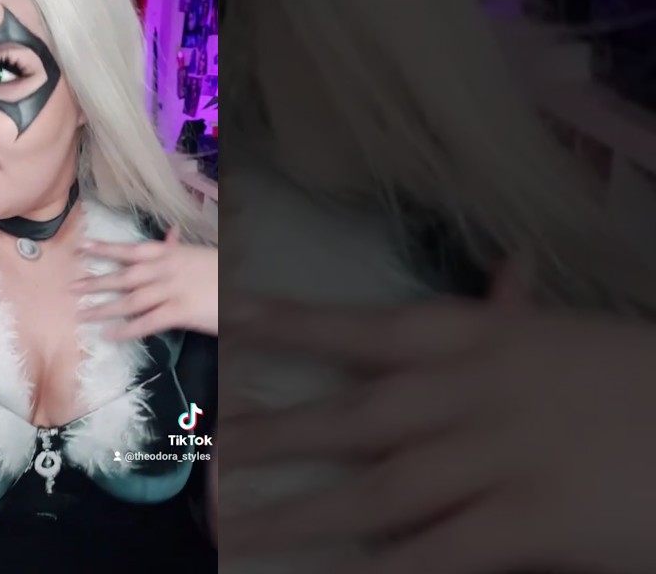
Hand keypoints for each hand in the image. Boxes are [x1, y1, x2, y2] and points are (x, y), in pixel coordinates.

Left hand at [72, 227, 217, 337]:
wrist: (249, 286)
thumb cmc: (224, 272)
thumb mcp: (201, 255)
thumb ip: (179, 249)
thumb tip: (169, 236)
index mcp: (171, 254)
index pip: (131, 250)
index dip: (105, 249)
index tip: (81, 248)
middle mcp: (166, 270)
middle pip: (124, 276)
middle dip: (96, 282)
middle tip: (71, 288)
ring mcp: (172, 291)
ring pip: (130, 300)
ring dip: (104, 307)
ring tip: (82, 314)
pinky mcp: (180, 313)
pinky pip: (147, 322)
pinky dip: (126, 329)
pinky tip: (109, 335)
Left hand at [219, 265, 655, 573]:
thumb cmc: (646, 380)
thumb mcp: (577, 338)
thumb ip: (522, 316)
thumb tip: (505, 272)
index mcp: (485, 339)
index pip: (367, 327)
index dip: (293, 325)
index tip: (230, 322)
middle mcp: (474, 393)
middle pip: (350, 416)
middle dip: (272, 437)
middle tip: (206, 452)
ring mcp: (500, 459)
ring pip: (374, 491)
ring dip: (296, 513)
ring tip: (231, 527)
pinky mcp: (533, 523)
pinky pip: (436, 555)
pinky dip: (379, 570)